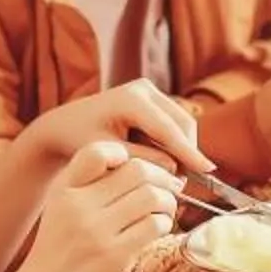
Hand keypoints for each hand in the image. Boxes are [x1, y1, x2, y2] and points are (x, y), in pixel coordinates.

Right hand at [1, 140, 181, 271]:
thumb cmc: (55, 254)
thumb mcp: (59, 210)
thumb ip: (87, 187)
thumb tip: (136, 169)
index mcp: (64, 189)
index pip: (98, 151)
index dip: (125, 154)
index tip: (137, 167)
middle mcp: (79, 204)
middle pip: (136, 170)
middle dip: (161, 176)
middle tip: (170, 186)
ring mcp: (96, 229)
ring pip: (151, 195)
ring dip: (168, 201)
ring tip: (166, 210)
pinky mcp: (113, 254)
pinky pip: (154, 225)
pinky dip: (165, 224)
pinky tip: (159, 229)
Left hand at [27, 78, 202, 180]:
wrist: (63, 125)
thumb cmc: (79, 141)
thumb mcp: (108, 155)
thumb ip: (142, 161)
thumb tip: (175, 168)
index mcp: (131, 99)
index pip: (169, 130)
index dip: (189, 152)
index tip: (207, 171)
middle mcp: (144, 88)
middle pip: (182, 123)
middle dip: (186, 153)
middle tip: (179, 183)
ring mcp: (149, 91)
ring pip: (182, 124)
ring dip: (179, 150)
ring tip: (164, 174)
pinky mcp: (152, 99)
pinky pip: (173, 124)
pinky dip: (171, 144)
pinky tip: (157, 161)